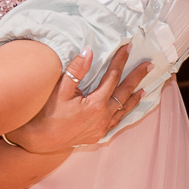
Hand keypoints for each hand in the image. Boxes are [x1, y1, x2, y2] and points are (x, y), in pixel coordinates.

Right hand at [4, 45, 151, 151]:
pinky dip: (124, 113)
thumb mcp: (61, 89)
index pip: (113, 77)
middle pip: (124, 93)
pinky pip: (116, 122)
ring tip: (144, 88)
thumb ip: (77, 70)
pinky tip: (126, 109)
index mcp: (96, 104)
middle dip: (137, 77)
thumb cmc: (48, 113)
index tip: (128, 48)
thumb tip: (89, 51)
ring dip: (133, 97)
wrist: (39, 139)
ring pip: (123, 110)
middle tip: (149, 66)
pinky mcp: (97, 135)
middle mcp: (103, 117)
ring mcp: (102, 128)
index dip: (120, 61)